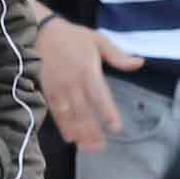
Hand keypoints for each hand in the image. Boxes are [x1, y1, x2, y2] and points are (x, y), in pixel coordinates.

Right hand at [38, 16, 141, 152]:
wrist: (39, 31)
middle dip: (93, 131)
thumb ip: (118, 56)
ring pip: (70, 116)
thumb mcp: (98, 40)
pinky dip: (63, 126)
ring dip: (79, 133)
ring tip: (88, 147)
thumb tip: (140, 62)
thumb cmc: (72, 36)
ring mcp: (58, 89)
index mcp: (88, 70)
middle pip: (85, 112)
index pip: (100, 97)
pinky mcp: (46, 91)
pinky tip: (70, 138)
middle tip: (101, 147)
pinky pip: (55, 113)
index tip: (116, 128)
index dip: (108, 114)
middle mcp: (73, 83)